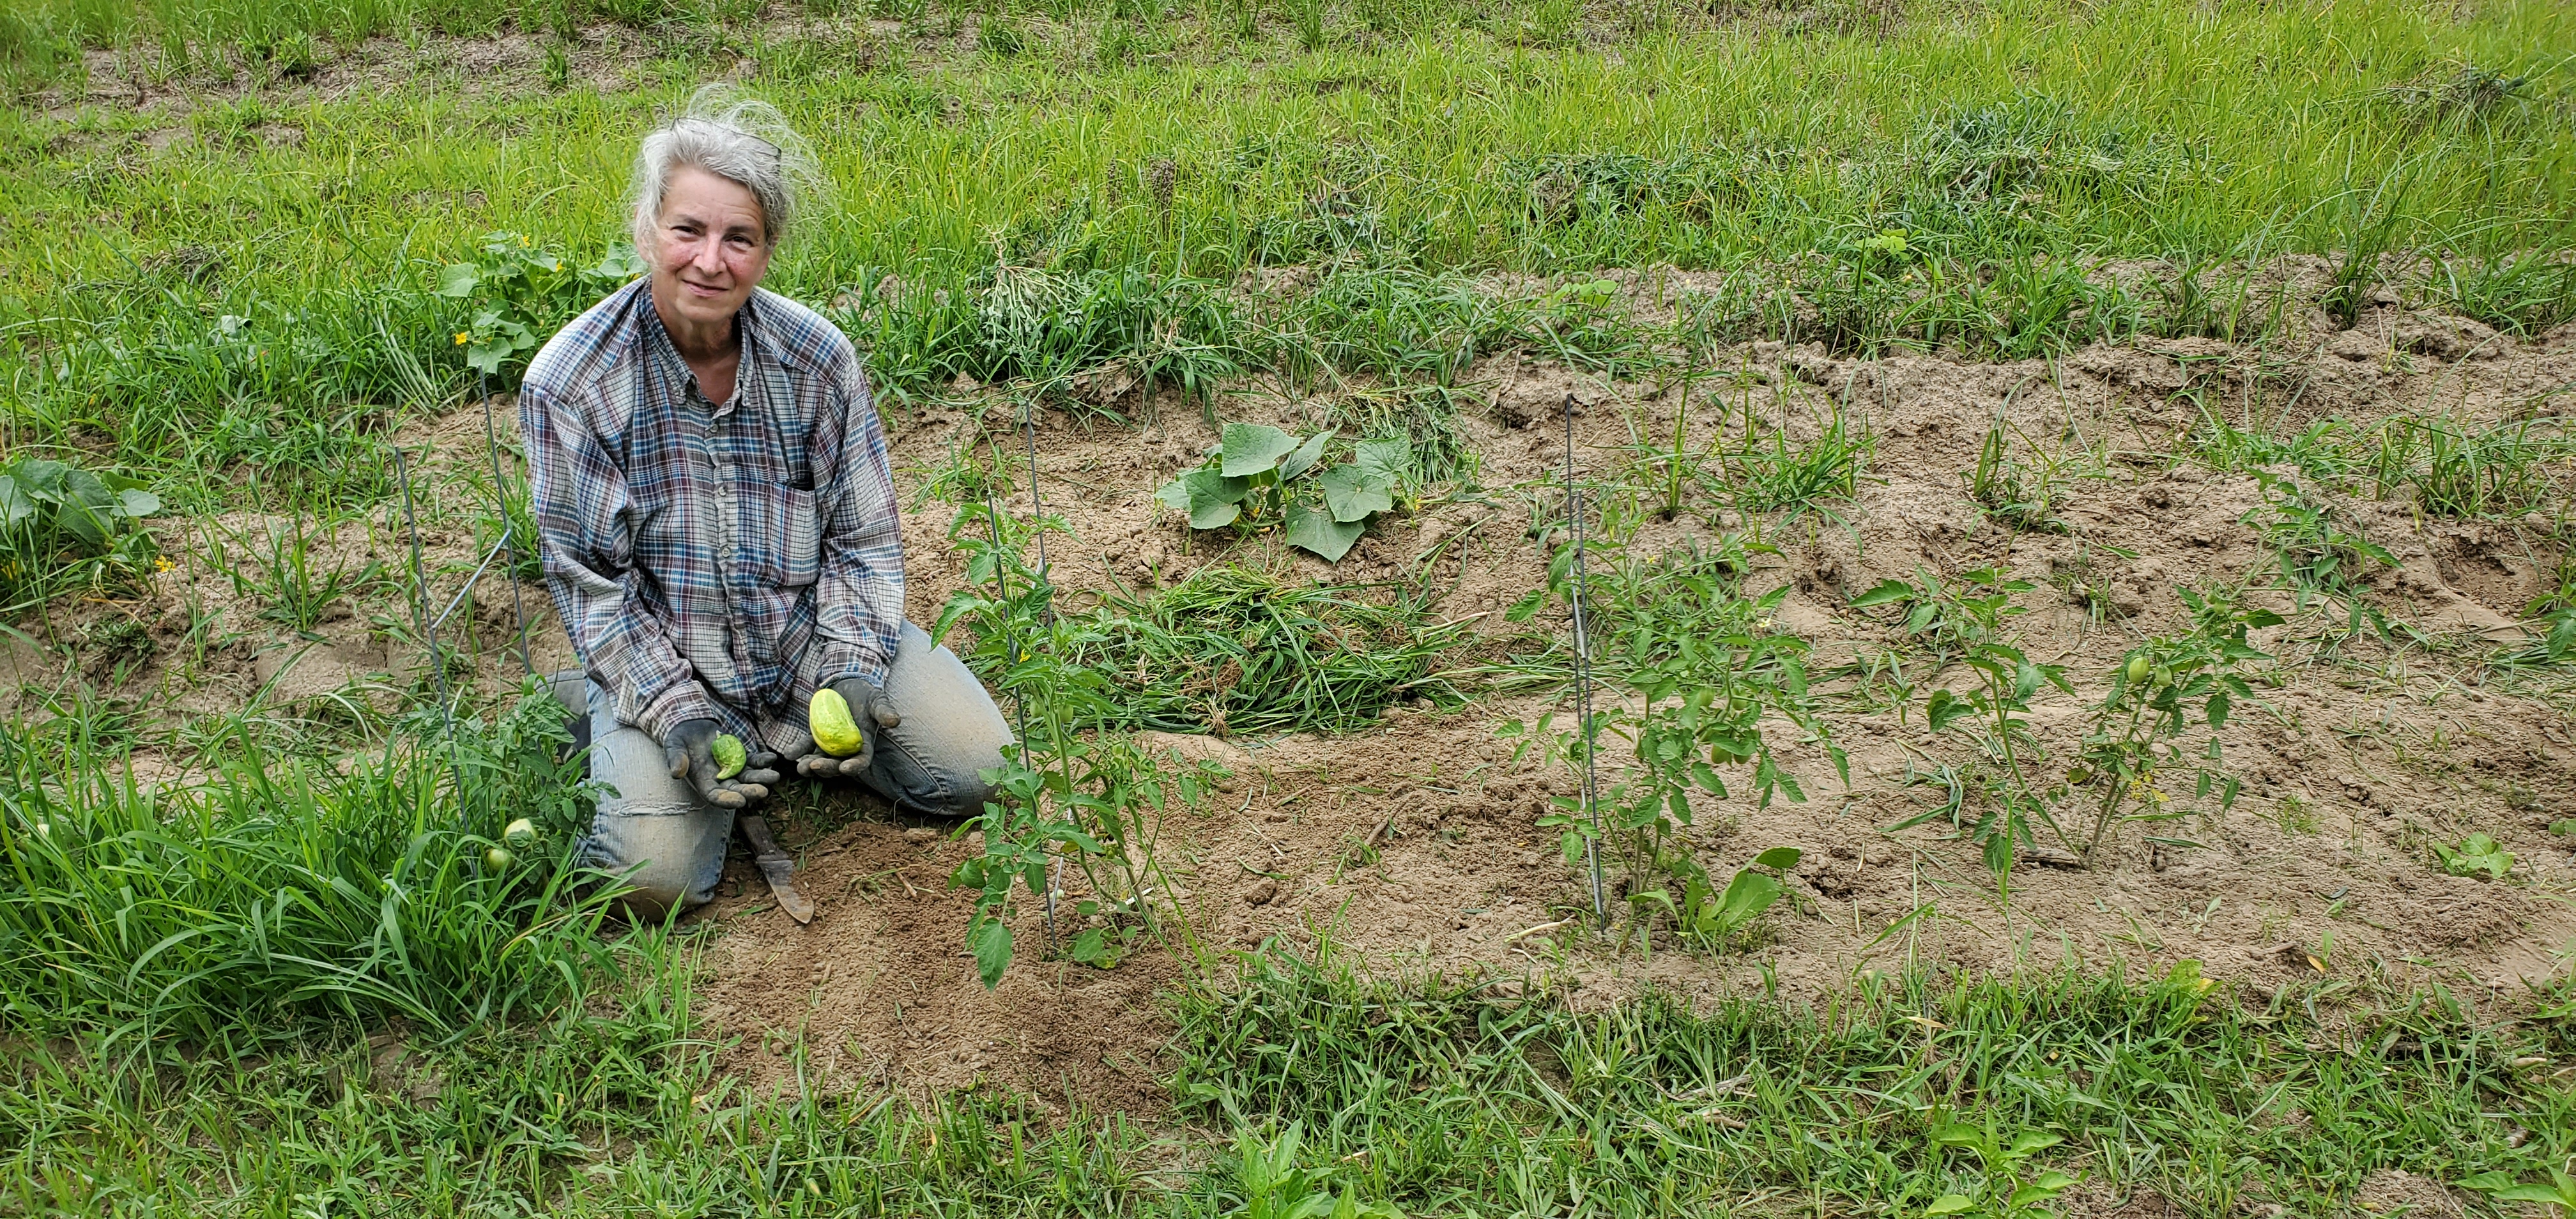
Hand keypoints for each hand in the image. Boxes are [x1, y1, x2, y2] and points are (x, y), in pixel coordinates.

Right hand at [660, 718, 781, 809]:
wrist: (690, 727)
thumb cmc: (679, 739)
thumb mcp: (674, 747)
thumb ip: (675, 759)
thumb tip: (676, 773)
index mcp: (703, 782)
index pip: (716, 797)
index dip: (728, 800)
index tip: (740, 802)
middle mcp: (720, 779)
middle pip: (737, 790)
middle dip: (750, 791)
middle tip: (764, 791)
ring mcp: (732, 768)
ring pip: (749, 777)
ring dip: (761, 777)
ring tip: (774, 776)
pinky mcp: (740, 756)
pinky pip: (753, 761)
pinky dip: (762, 761)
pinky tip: (772, 758)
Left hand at [797, 677, 900, 779]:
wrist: (848, 685)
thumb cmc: (866, 694)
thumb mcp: (876, 700)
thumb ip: (884, 711)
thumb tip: (895, 721)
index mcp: (864, 745)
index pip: (861, 761)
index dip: (854, 766)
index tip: (845, 768)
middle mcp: (846, 750)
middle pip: (836, 765)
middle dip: (826, 769)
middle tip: (813, 766)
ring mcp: (829, 745)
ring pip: (819, 760)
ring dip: (809, 766)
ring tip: (800, 766)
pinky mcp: (816, 737)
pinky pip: (806, 746)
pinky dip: (797, 751)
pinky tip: (788, 753)